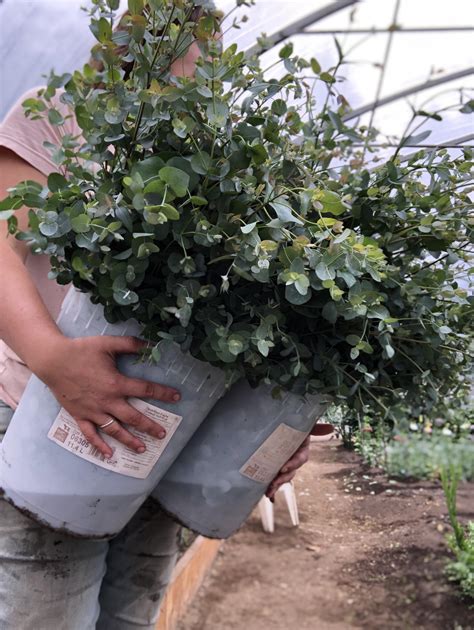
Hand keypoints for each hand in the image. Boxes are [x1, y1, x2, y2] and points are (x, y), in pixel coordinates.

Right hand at [32, 334, 179, 457]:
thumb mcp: (108, 343)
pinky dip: (99, 446)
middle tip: (163, 434)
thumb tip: (150, 344)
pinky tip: (109, 455)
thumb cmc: (81, 350)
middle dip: (150, 426)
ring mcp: (93, 411)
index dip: (163, 393)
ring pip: (115, 430)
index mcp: (116, 384)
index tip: (177, 397)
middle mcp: (107, 401)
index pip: (145, 390)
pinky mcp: (80, 416)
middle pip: (133, 417)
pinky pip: (90, 435)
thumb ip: (130, 344)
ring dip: (129, 440)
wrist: (53, 360)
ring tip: (142, 449)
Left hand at [265, 423, 333, 499]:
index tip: (283, 468)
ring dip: (277, 486)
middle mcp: (294, 460)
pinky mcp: (276, 468)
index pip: (299, 460)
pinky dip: (273, 489)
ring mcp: (285, 465)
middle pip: (291, 472)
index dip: (292, 465)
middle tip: (274, 483)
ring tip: (269, 491)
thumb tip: (331, 427)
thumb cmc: (295, 426)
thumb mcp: (305, 426)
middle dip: (283, 479)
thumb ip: (316, 428)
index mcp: (302, 451)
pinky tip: (268, 496)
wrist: (282, 426)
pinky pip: (275, 479)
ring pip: (283, 478)